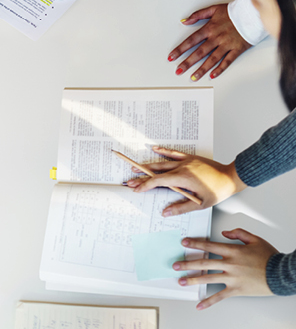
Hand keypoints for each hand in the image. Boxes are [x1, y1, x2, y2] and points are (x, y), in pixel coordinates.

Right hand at [125, 146, 245, 215]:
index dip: (145, 186)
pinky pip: (173, 153)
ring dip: (148, 166)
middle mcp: (181, 168)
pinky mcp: (190, 158)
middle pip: (156, 172)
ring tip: (136, 168)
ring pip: (162, 163)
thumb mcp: (200, 204)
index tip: (137, 189)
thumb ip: (181, 207)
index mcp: (182, 178)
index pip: (158, 181)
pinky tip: (154, 148)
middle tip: (130, 181)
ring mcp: (185, 161)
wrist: (231, 176)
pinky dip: (163, 151)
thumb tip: (165, 212)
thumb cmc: (218, 190)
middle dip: (142, 177)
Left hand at [168, 4, 251, 80]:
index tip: (172, 57)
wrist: (252, 13)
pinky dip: (220, 69)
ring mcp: (227, 44)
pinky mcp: (237, 49)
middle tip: (178, 70)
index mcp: (209, 29)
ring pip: (212, 59)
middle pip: (199, 52)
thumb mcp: (213, 9)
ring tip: (193, 77)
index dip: (180, 49)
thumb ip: (198, 15)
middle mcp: (217, 38)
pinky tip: (212, 75)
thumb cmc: (234, 11)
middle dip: (187, 62)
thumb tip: (184, 21)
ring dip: (202, 69)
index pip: (191, 41)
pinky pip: (227, 61)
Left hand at [176, 229, 277, 309]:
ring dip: (193, 280)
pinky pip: (220, 296)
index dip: (195, 244)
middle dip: (187, 263)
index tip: (184, 243)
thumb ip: (239, 233)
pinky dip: (209, 301)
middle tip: (175, 265)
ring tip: (181, 281)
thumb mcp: (255, 239)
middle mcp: (230, 264)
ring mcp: (232, 278)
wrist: (281, 274)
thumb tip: (224, 233)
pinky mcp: (236, 290)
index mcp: (233, 251)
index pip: (209, 245)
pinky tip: (199, 305)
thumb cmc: (270, 257)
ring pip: (208, 278)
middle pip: (204, 263)